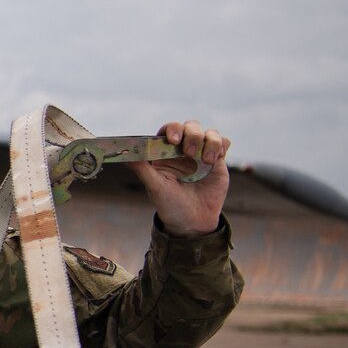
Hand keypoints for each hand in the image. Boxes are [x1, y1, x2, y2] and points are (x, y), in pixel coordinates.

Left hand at [131, 119, 229, 237]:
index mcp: (165, 153)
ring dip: (209, 142)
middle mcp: (183, 150)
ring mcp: (201, 154)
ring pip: (209, 133)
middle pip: (190, 126)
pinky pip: (223, 142)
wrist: (193, 221)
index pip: (168, 130)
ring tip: (207, 161)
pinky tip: (216, 159)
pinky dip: (221, 145)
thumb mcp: (155, 188)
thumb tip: (124, 154)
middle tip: (189, 152)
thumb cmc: (170, 204)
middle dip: (191, 134)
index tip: (173, 140)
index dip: (172, 129)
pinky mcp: (217, 160)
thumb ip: (142, 170)